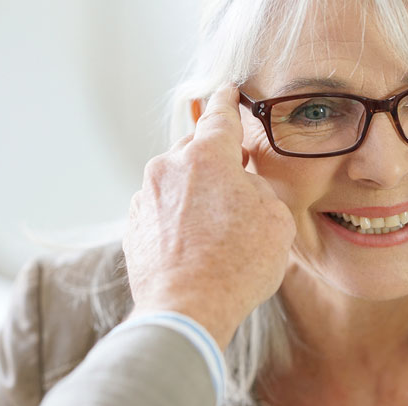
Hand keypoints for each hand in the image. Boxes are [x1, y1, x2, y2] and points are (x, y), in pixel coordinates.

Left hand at [123, 84, 295, 347]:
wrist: (186, 311)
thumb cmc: (237, 266)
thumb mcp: (275, 221)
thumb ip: (260, 191)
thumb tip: (243, 189)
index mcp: (206, 157)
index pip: (220, 116)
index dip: (228, 102)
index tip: (227, 91)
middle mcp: (168, 169)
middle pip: (196, 153)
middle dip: (216, 165)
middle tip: (237, 190)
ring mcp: (145, 199)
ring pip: (176, 185)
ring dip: (195, 199)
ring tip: (217, 235)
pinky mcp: (132, 229)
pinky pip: (161, 214)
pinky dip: (176, 224)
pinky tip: (194, 250)